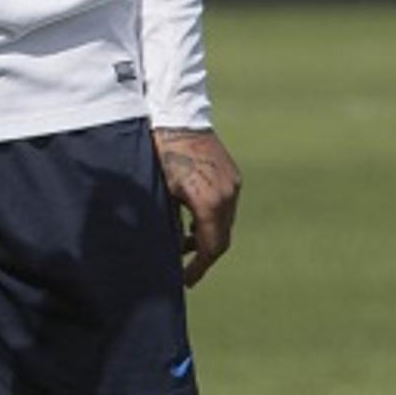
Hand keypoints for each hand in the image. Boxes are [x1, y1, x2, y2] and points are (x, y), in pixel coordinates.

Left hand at [152, 127, 241, 286]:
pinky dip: (212, 218)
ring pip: (225, 222)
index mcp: (210, 202)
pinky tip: (193, 218)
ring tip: (185, 241)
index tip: (185, 280)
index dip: (199, 267)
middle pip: (221, 237)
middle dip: (204, 254)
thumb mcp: (162, 193)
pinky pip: (226, 205)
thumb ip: (170, 224)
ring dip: (208, 235)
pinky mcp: (232, 174)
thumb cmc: (162, 153)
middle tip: (185, 265)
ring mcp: (233, 183)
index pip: (211, 247)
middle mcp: (228, 194)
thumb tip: (171, 249)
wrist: (177, 116)